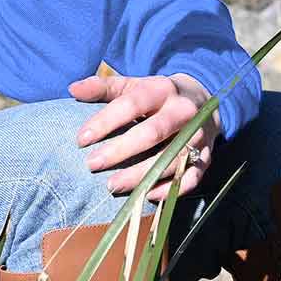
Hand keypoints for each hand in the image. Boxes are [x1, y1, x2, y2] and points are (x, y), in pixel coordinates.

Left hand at [69, 70, 220, 203]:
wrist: (205, 102)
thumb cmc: (158, 96)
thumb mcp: (134, 85)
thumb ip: (104, 87)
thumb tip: (73, 89)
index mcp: (162, 90)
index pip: (131, 104)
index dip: (106, 122)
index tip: (81, 139)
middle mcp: (183, 112)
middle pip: (151, 133)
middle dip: (120, 151)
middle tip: (92, 164)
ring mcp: (198, 135)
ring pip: (170, 158)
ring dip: (140, 175)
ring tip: (112, 186)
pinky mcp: (207, 157)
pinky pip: (191, 177)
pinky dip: (170, 189)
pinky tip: (147, 195)